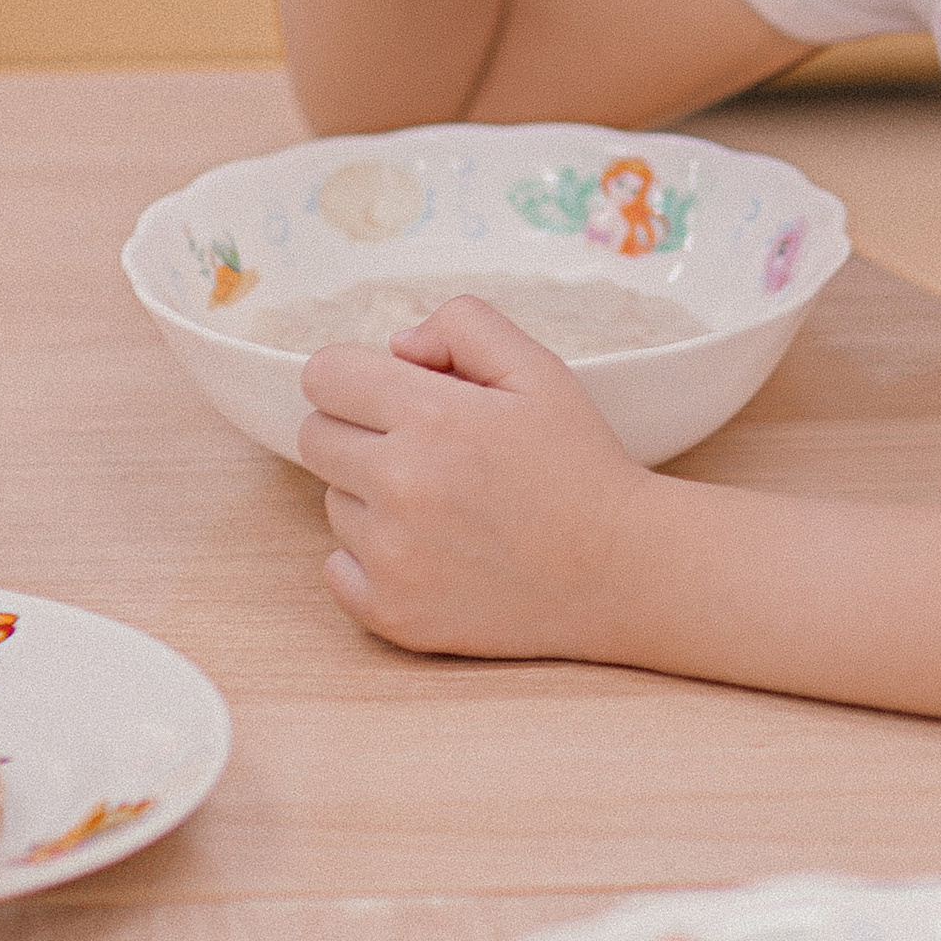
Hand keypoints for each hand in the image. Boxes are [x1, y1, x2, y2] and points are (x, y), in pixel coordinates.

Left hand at [296, 298, 651, 654]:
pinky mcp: (393, 614)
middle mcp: (402, 486)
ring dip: (372, 500)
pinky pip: (335, 570)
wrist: (624, 571)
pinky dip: (370, 562)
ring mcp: (393, 557)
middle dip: (360, 433)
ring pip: (332, 504)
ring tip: (445, 509)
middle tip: (425, 452)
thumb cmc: (581, 466)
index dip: (357, 378)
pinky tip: (431, 554)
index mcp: (434, 417)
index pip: (324, 375)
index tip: (392, 396)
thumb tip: (395, 346)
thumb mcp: (539, 370)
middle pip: (315, 437)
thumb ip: (464, 326)